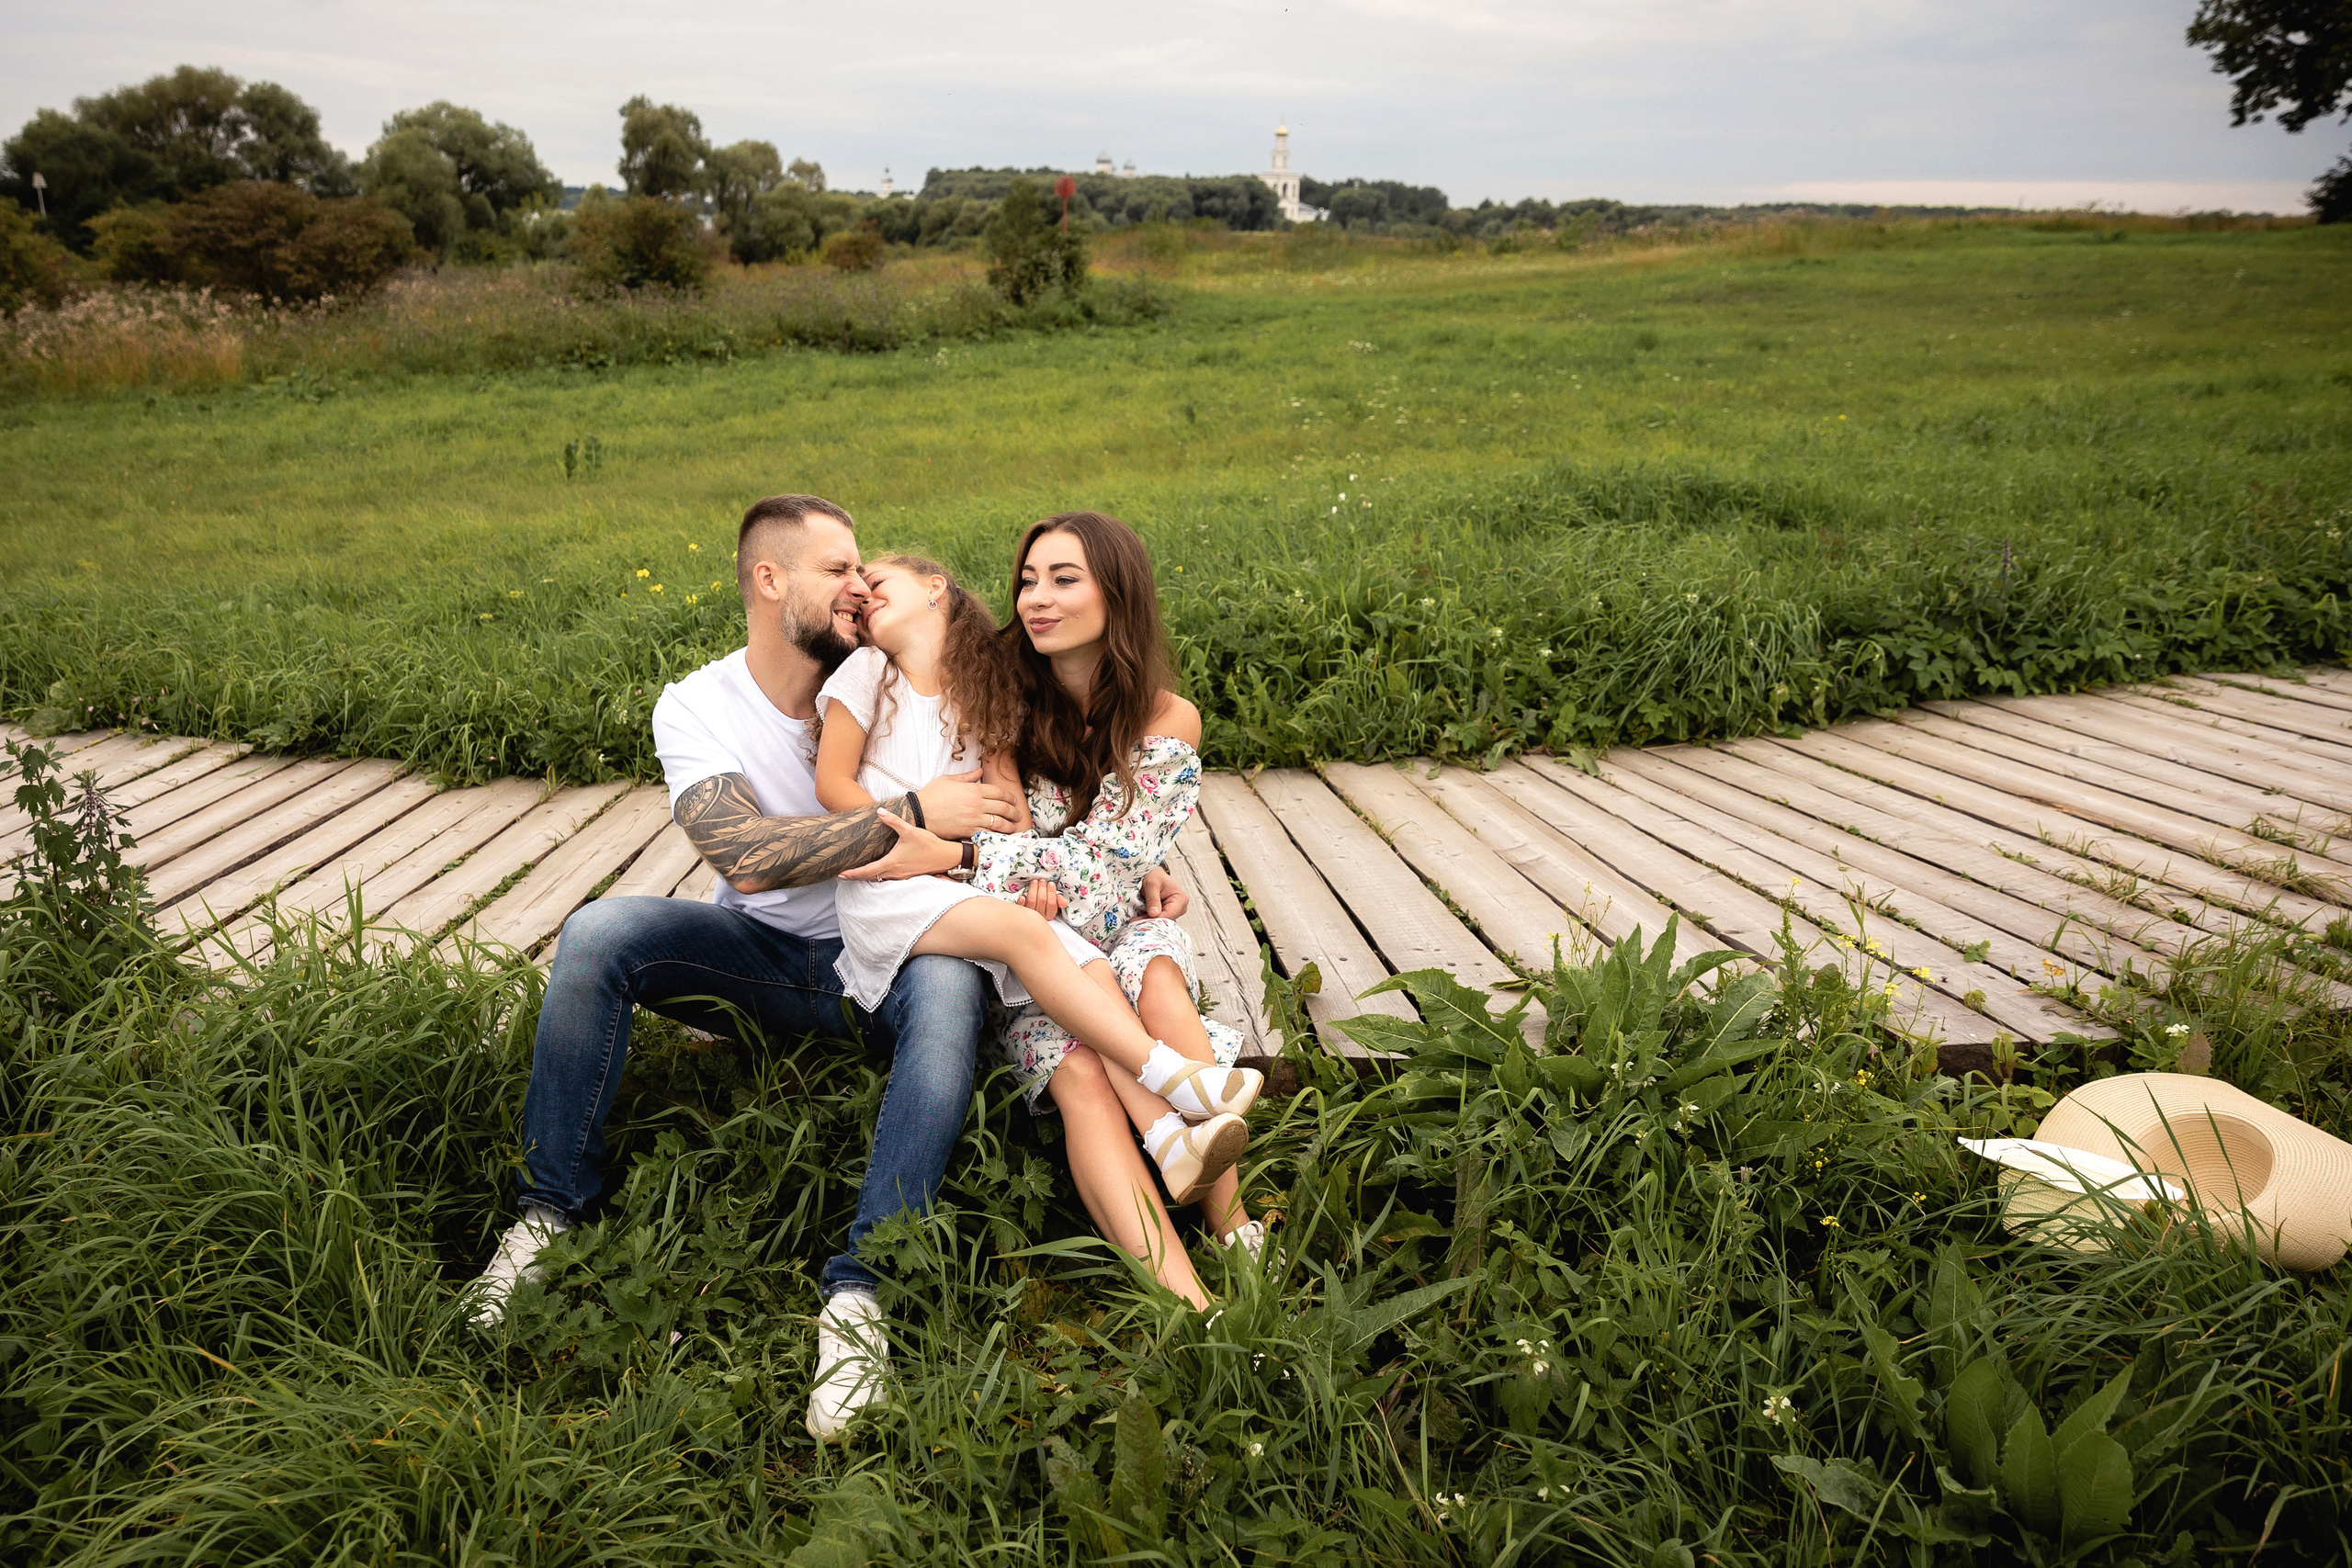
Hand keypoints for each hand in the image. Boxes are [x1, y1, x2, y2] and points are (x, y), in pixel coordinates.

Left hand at [837, 809, 961, 881]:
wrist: (946, 857)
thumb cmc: (929, 845)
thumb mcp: (910, 831)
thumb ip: (893, 821)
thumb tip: (879, 811)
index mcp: (892, 863)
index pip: (867, 872)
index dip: (853, 874)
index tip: (841, 874)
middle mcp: (895, 872)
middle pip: (870, 877)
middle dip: (856, 877)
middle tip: (843, 875)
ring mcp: (901, 875)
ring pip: (879, 878)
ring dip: (867, 876)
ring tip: (856, 873)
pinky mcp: (907, 874)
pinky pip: (888, 877)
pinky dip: (878, 875)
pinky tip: (877, 870)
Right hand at [915, 768, 1023, 839]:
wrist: (918, 813)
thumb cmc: (931, 795)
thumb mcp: (948, 780)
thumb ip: (967, 777)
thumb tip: (980, 771)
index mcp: (973, 789)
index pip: (999, 792)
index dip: (1010, 797)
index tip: (1014, 801)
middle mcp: (976, 804)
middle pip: (1003, 807)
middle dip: (1014, 812)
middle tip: (1019, 815)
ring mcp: (973, 818)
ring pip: (999, 822)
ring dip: (1009, 825)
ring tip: (1014, 827)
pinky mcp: (968, 831)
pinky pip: (988, 833)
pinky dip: (997, 835)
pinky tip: (1002, 836)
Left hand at [1020, 878, 1064, 919]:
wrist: (1030, 919)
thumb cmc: (1045, 907)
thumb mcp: (1055, 905)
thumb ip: (1060, 902)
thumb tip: (1061, 898)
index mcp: (1049, 915)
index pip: (1052, 903)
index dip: (1051, 892)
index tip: (1051, 883)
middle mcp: (1040, 916)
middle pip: (1042, 900)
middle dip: (1042, 888)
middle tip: (1042, 880)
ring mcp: (1030, 915)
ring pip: (1032, 901)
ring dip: (1033, 889)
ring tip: (1034, 881)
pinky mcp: (1021, 913)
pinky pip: (1021, 907)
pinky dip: (1021, 901)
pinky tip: (1022, 896)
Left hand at [1141, 866, 1188, 920]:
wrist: (1154, 874)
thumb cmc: (1154, 876)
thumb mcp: (1151, 884)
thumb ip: (1153, 899)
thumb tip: (1153, 914)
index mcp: (1180, 899)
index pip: (1168, 915)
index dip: (1154, 919)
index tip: (1139, 921)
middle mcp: (1181, 907)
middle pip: (1165, 920)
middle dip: (1150, 920)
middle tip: (1134, 921)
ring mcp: (1175, 911)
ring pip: (1161, 921)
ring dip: (1149, 920)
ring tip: (1137, 918)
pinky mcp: (1168, 913)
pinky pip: (1159, 919)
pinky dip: (1149, 918)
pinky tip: (1140, 916)